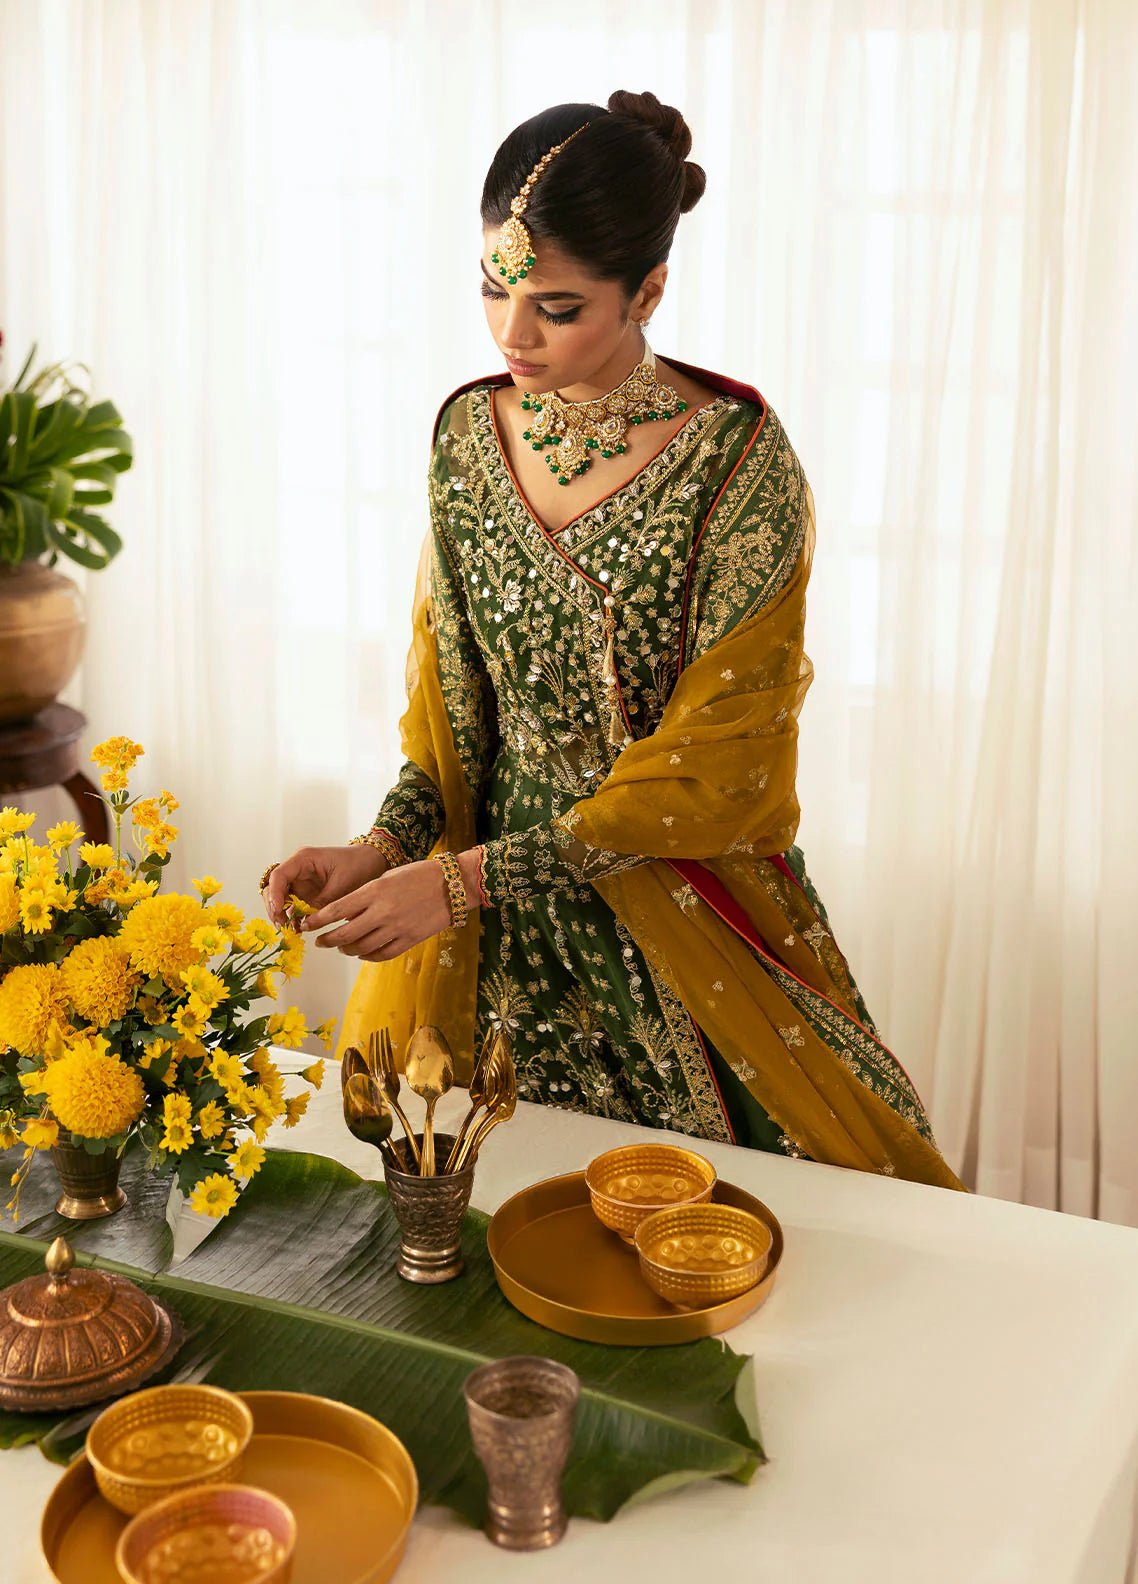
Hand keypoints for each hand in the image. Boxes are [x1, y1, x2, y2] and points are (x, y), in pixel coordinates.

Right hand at [261, 845, 386, 928]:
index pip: (279, 875)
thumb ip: (322, 902)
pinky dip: (292, 918)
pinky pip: (292, 906)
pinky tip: (297, 929)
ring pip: (280, 899)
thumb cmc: (358, 865)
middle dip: (274, 907)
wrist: (371, 863)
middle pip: (273, 888)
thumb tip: (305, 921)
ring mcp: (300, 882)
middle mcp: (297, 869)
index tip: (278, 911)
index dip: (275, 894)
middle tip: (282, 925)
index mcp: (304, 859)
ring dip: (281, 915)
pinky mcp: (306, 894)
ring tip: (289, 931)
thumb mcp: (341, 884)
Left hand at [300, 849, 482, 961]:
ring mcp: (396, 928)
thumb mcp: (387, 878)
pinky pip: (382, 954)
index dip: (317, 921)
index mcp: (374, 891)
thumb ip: (366, 896)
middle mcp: (382, 911)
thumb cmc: (418, 875)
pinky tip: (363, 953)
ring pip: (362, 948)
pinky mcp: (410, 940)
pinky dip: (368, 956)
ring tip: (342, 947)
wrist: (453, 884)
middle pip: (345, 934)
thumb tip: (344, 914)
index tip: (307, 925)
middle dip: (328, 940)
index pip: (336, 910)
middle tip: (321, 941)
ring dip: (347, 950)